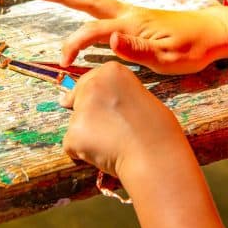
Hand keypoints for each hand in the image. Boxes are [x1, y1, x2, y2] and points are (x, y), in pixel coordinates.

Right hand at [35, 0, 227, 74]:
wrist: (215, 33)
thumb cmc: (194, 48)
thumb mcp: (168, 56)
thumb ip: (138, 49)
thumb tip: (110, 40)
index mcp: (132, 24)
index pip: (93, 32)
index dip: (74, 45)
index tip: (64, 63)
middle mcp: (129, 14)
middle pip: (89, 2)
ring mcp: (133, 15)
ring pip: (96, 2)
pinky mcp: (138, 20)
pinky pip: (106, 9)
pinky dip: (89, 5)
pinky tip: (85, 9)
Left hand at [59, 62, 186, 179]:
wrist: (156, 156)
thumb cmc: (156, 130)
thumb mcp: (139, 96)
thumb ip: (116, 94)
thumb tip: (96, 103)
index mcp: (112, 71)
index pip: (89, 81)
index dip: (97, 100)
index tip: (111, 112)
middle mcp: (94, 85)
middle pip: (78, 100)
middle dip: (89, 116)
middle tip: (113, 131)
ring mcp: (82, 109)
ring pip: (75, 124)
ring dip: (88, 136)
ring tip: (113, 144)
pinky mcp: (73, 133)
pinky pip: (71, 146)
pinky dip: (83, 153)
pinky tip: (104, 155)